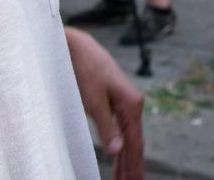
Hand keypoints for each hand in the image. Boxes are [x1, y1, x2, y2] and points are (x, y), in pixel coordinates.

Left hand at [66, 27, 144, 178]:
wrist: (78, 47)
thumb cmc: (86, 70)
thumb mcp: (94, 101)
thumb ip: (107, 127)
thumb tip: (118, 150)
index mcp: (132, 104)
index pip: (135, 143)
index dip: (134, 165)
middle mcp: (132, 104)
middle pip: (134, 142)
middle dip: (132, 166)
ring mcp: (124, 104)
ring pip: (127, 137)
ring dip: (125, 158)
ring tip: (124, 178)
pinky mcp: (114, 103)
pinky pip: (119, 129)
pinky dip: (119, 145)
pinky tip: (118, 156)